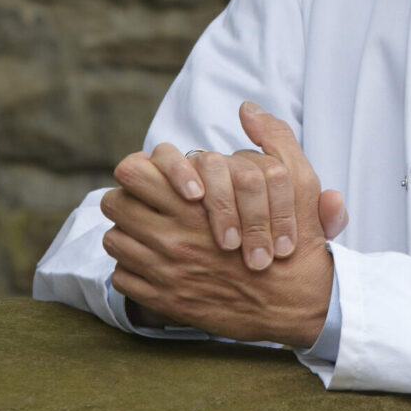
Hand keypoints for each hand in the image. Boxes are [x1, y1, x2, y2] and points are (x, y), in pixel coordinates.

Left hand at [101, 105, 334, 346]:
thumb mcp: (297, 180)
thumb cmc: (294, 241)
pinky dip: (132, 269)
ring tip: (149, 231)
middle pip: (113, 205)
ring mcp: (165, 272)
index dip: (138, 170)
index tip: (153, 177)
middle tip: (145, 201)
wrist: (295, 303)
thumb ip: (274, 137)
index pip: (132, 174)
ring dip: (128, 233)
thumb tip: (248, 108)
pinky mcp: (165, 301)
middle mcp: (172, 237)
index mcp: (195, 205)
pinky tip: (154, 263)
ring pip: (114, 241)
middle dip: (127, 199)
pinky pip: (122, 278)